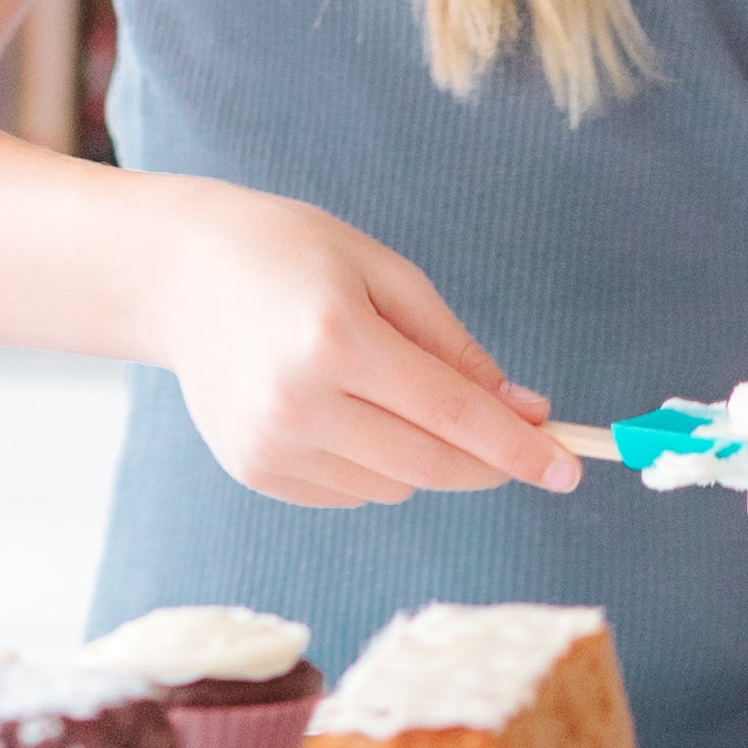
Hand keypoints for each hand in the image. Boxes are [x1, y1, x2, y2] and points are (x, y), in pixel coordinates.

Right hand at [143, 179, 577, 504]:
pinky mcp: (254, 471)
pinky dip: (377, 466)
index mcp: (337, 340)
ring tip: (390, 388)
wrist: (178, 276)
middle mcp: (299, 404)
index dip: (519, 448)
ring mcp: (270, 447)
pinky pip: (351, 493)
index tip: (570, 468)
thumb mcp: (384, 273)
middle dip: (489, 463)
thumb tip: (523, 412)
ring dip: (426, 457)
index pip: (452, 415)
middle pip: (430, 466)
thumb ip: (455, 347)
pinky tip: (348, 411)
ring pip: (395, 487)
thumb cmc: (291, 254)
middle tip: (526, 441)